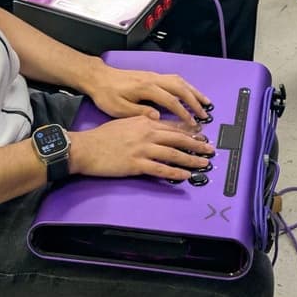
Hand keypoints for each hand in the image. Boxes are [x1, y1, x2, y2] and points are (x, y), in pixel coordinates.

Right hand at [70, 114, 213, 181]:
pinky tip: (185, 176)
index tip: (201, 135)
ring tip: (203, 163)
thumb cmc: (103, 136)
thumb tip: (157, 122)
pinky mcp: (137, 165)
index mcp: (145, 121)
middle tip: (210, 149)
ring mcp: (143, 149)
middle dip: (197, 144)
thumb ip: (143, 121)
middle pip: (178, 139)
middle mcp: (147, 133)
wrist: (86, 148)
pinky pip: (161, 169)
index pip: (172, 126)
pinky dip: (175, 173)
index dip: (189, 132)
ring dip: (191, 159)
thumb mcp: (126, 121)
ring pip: (173, 154)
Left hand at [85, 63, 210, 125]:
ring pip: (180, 81)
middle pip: (181, 88)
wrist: (99, 78)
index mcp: (146, 88)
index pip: (171, 101)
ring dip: (193, 91)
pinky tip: (190, 92)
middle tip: (205, 114)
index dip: (184, 113)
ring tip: (205, 102)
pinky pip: (174, 79)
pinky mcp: (152, 76)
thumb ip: (140, 113)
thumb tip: (158, 118)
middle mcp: (153, 79)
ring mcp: (153, 76)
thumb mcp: (119, 108)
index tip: (192, 123)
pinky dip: (185, 86)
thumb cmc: (107, 95)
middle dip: (195, 101)